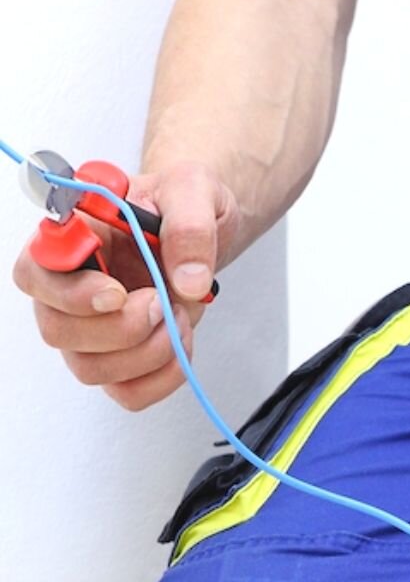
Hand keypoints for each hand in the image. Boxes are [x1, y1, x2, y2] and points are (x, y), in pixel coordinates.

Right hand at [13, 163, 235, 409]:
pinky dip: (162, 378)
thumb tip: (188, 280)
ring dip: (147, 353)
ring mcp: (90, 328)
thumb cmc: (182, 204)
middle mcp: (68, 288)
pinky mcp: (120, 358)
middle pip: (58, 330)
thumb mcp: (195, 190)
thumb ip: (190, 225)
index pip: (32, 274)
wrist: (204, 229)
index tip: (118, 293)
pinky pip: (127, 392)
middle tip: (164, 302)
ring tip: (179, 315)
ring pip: (90, 369)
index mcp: (70, 239)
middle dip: (122, 328)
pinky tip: (181, 344)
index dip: (69, 293)